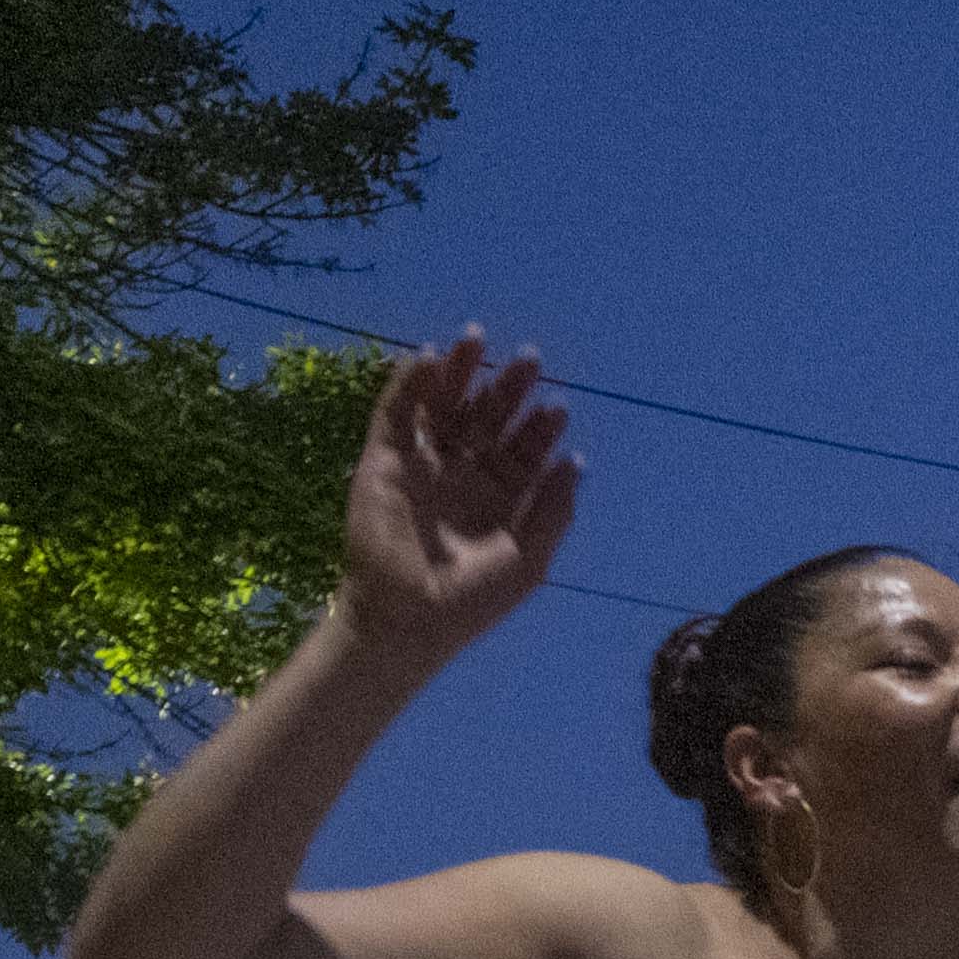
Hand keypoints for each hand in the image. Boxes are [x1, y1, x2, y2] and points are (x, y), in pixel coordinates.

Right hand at [335, 334, 580, 669]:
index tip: (558, 406)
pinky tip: (428, 359)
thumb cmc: (472, 601)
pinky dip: (408, 383)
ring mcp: (422, 464)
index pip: (522, 449)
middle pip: (486, 418)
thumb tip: (576, 461)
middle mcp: (462, 473)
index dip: (540, 427)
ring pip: (443, 405)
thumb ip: (553, 510)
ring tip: (477, 338)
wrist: (408, 620)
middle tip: (530, 359)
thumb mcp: (527, 559)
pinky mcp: (382, 460)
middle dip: (508, 388)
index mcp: (498, 496)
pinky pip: (394, 413)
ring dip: (459, 371)